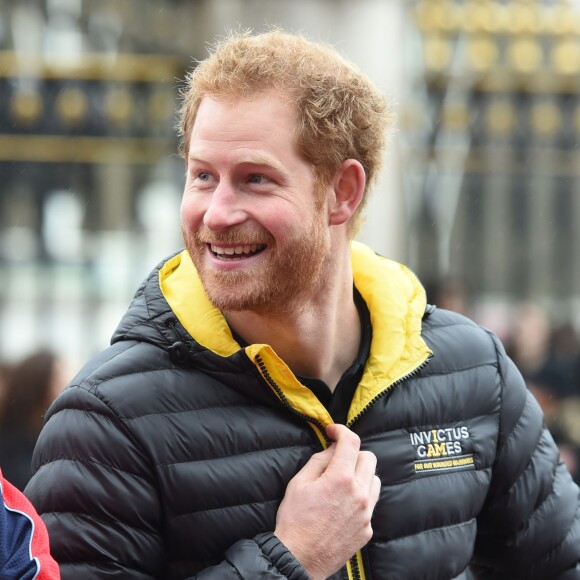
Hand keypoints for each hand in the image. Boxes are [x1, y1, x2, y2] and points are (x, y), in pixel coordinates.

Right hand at [274, 424, 379, 579]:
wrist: (299, 558)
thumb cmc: (294, 520)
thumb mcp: (299, 482)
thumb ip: (319, 460)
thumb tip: (333, 448)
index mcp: (340, 479)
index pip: (351, 442)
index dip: (342, 430)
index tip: (333, 431)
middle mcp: (358, 494)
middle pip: (368, 458)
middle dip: (352, 453)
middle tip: (337, 459)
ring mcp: (366, 513)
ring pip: (374, 480)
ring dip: (361, 474)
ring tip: (342, 482)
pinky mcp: (368, 528)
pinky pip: (371, 503)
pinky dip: (360, 497)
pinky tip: (343, 504)